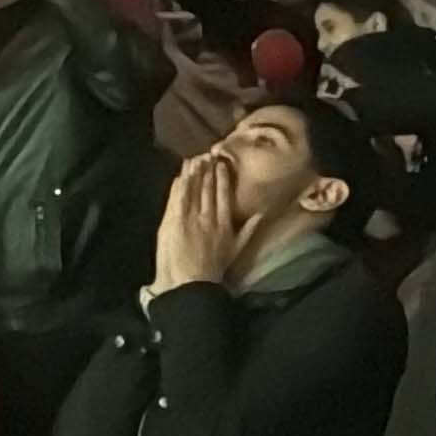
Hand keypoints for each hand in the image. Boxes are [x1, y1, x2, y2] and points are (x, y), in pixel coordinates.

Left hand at [152, 150, 241, 291]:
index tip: (222, 163)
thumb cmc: (214, 269)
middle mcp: (209, 217)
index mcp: (225, 224)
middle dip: (208, 170)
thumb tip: (261, 214)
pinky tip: (181, 174)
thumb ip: (248, 230)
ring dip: (194, 173)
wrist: (189, 281)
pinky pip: (178, 196)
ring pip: (193, 189)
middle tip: (207, 154)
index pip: (224, 194)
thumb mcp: (237, 249)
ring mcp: (190, 217)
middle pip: (209, 188)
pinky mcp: (174, 219)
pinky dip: (180, 184)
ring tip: (195, 159)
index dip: (223, 177)